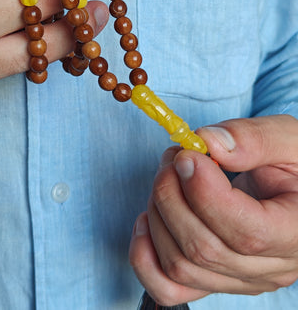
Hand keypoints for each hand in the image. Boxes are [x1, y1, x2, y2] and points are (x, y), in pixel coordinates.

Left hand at [129, 115, 297, 305]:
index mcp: (297, 232)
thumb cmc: (293, 162)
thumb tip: (209, 142)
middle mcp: (272, 267)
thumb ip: (253, 138)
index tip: (186, 156)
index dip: (204, 194)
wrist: (292, 185)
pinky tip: (147, 219)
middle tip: (173, 157)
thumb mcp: (287, 138)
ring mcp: (240, 279)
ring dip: (158, 213)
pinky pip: (170, 288)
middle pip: (205, 250)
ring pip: (181, 266)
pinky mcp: (214, 278)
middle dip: (172, 195)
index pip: (246, 233)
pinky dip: (145, 256)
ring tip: (167, 174)